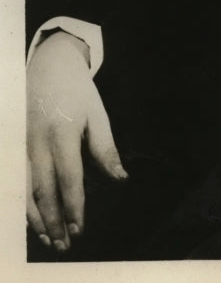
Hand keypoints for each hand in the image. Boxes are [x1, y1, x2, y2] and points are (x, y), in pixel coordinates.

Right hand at [26, 31, 127, 252]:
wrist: (50, 63)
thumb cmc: (77, 90)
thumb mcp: (98, 114)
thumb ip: (105, 149)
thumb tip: (121, 178)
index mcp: (62, 133)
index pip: (69, 179)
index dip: (74, 207)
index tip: (80, 229)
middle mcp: (37, 142)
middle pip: (43, 191)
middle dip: (54, 221)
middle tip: (64, 245)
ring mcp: (21, 144)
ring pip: (24, 190)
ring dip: (35, 218)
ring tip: (48, 238)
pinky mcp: (12, 145)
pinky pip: (15, 181)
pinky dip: (22, 203)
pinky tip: (31, 218)